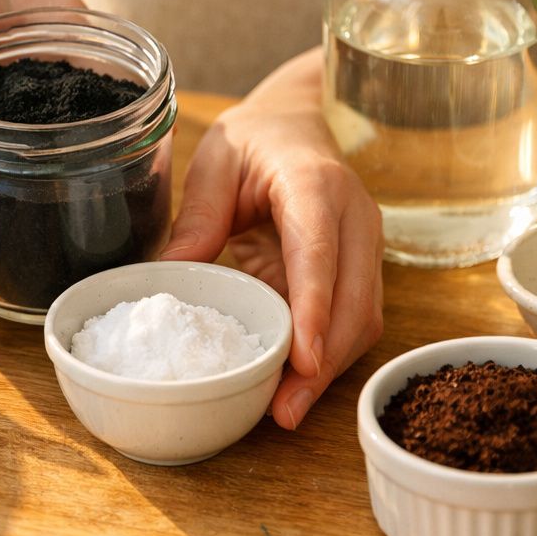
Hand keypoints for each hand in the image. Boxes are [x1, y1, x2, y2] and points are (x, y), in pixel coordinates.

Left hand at [160, 49, 383, 429]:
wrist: (297, 123)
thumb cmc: (255, 140)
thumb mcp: (216, 159)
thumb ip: (199, 213)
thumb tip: (172, 273)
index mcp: (316, 184)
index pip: (321, 250)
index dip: (315, 305)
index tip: (304, 356)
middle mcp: (354, 218)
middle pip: (356, 299)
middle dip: (325, 359)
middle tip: (286, 410)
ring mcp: (364, 247)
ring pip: (363, 319)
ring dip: (330, 370)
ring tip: (285, 412)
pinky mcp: (358, 271)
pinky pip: (352, 322)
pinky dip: (327, 358)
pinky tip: (293, 389)